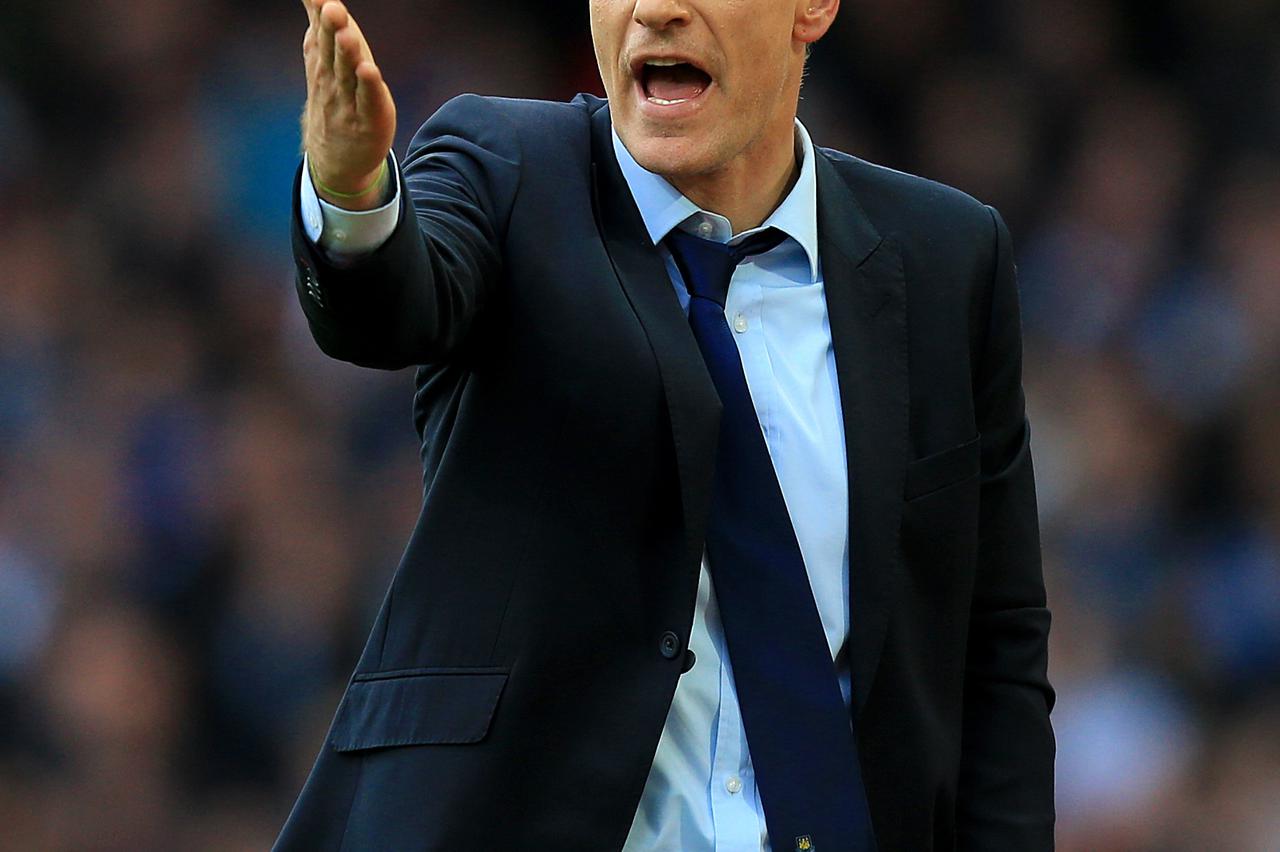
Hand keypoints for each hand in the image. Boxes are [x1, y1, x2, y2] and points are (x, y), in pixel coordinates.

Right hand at [300, 0, 396, 209]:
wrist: (335, 160)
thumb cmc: (333, 102)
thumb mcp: (322, 63)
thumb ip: (319, 29)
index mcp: (322, 62)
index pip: (320, 33)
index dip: (318, 12)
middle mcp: (331, 80)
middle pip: (331, 50)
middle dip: (331, 28)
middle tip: (331, 7)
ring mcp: (348, 102)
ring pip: (347, 74)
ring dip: (348, 54)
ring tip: (347, 34)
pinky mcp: (369, 120)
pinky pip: (368, 101)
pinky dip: (368, 87)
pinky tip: (368, 70)